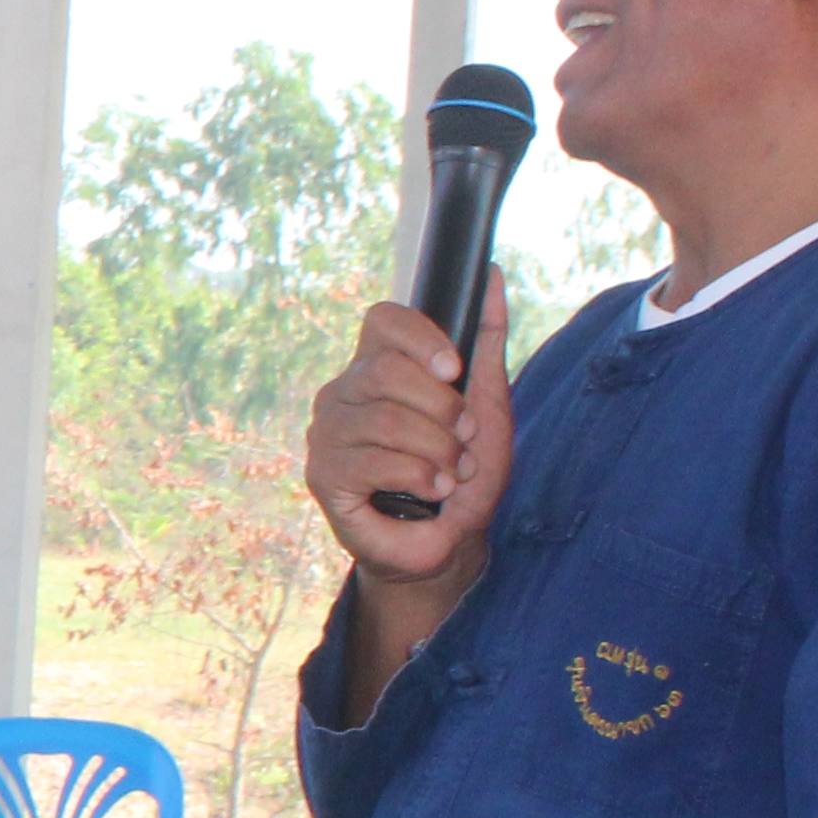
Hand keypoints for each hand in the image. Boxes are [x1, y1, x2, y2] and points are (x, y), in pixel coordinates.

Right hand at [305, 284, 515, 586]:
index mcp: (377, 368)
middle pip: (385, 371)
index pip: (383, 320)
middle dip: (442, 409)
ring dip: (437, 451)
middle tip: (463, 438)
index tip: (454, 372)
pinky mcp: (323, 475)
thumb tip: (495, 274)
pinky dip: (418, 476)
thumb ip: (486, 340)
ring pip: (385, 420)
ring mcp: (327, 434)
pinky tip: (430, 490)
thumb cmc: (463, 474)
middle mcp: (343, 394)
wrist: (449, 543)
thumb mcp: (487, 402)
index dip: (422, 338)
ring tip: (450, 473)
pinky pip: (372, 460)